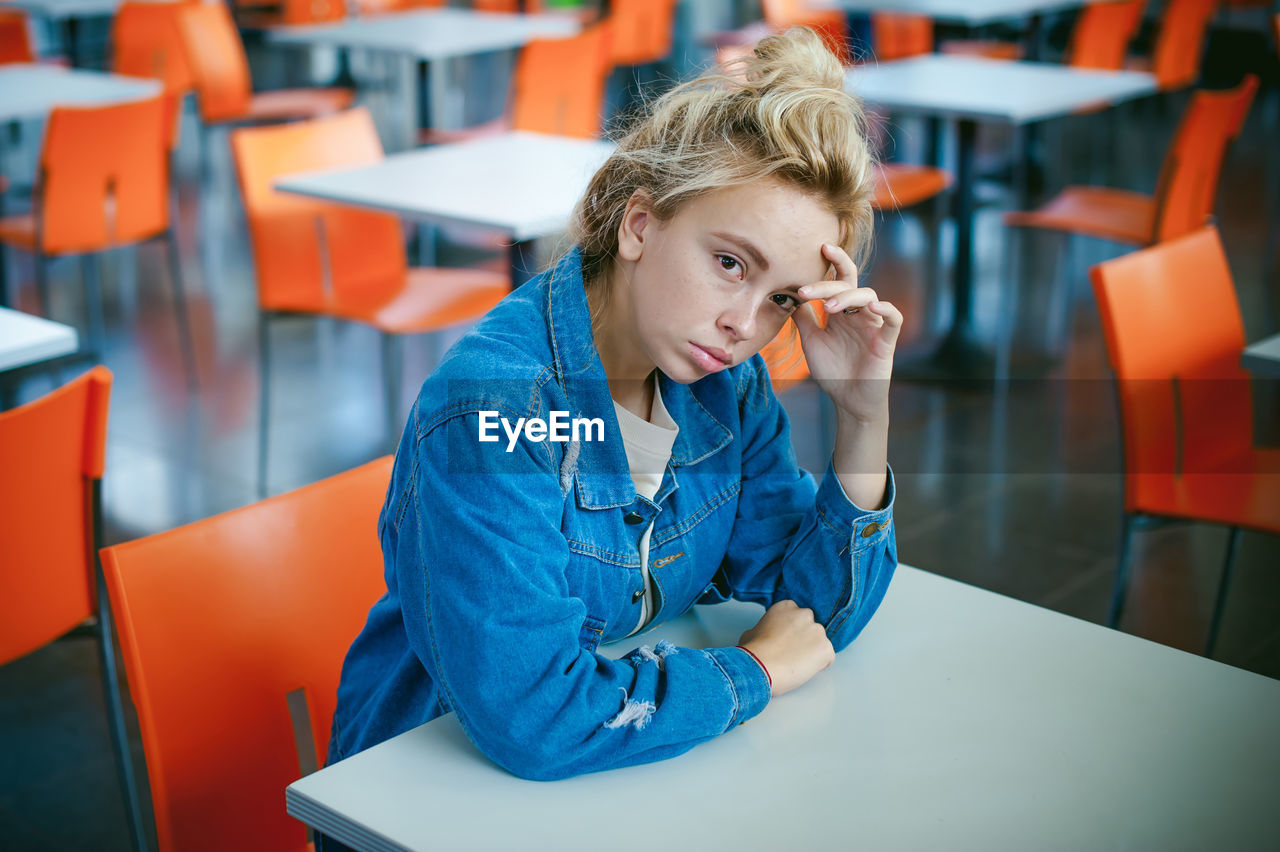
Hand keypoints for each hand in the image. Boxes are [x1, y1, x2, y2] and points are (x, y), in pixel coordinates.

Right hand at [738, 600, 834, 697]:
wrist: (761, 667)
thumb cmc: (753, 652)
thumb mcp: (751, 631)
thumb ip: (765, 628)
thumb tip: (764, 636)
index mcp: (786, 607)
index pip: (797, 616)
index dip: (792, 630)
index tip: (786, 640)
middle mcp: (804, 614)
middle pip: (811, 627)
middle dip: (805, 638)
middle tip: (793, 653)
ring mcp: (818, 631)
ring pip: (820, 642)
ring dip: (813, 651)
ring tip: (797, 664)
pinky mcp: (826, 648)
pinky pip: (828, 657)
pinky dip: (820, 664)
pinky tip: (805, 669)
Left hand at [791, 243, 902, 420]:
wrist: (848, 401)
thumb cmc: (833, 370)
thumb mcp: (811, 341)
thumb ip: (803, 318)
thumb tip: (788, 293)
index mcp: (841, 311)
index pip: (839, 280)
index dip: (832, 263)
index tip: (816, 250)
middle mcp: (858, 313)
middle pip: (850, 284)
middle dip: (828, 282)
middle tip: (806, 291)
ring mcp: (873, 325)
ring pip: (868, 296)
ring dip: (847, 297)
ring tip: (828, 308)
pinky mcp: (886, 340)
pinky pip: (893, 318)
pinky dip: (886, 308)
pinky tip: (873, 305)